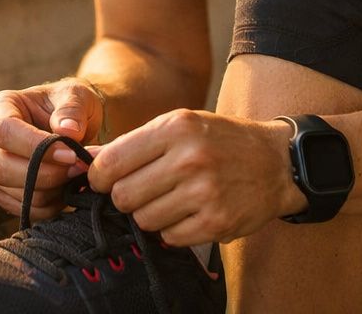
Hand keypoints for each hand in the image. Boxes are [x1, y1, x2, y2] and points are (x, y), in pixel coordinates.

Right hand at [0, 78, 104, 218]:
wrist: (72, 126)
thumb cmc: (70, 107)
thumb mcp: (77, 96)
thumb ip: (72, 110)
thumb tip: (67, 131)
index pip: (4, 130)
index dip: (36, 146)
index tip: (71, 154)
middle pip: (0, 166)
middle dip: (45, 174)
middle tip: (78, 168)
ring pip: (14, 191)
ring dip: (52, 190)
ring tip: (76, 174)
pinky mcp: (2, 191)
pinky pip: (23, 209)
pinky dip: (50, 205)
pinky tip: (66, 188)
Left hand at [87, 109, 301, 245]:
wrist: (276, 161)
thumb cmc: (218, 140)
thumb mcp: (178, 126)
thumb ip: (131, 144)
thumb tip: (85, 160)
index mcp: (175, 128)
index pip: (112, 162)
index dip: (98, 177)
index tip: (102, 181)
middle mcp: (189, 159)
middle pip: (123, 196)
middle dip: (123, 198)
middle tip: (138, 192)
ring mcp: (205, 193)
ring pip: (144, 219)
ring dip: (149, 214)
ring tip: (168, 200)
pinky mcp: (217, 223)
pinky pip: (170, 237)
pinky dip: (172, 230)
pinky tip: (187, 212)